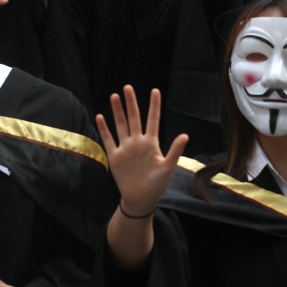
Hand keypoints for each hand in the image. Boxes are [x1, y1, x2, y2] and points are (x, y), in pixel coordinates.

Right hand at [96, 86, 187, 217]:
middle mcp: (137, 142)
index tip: (155, 90)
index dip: (154, 106)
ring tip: (114, 96)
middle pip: (134, 118)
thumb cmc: (158, 184)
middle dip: (131, 103)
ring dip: (117, 112)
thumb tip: (185, 135)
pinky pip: (109, 140)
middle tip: (128, 87)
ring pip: (120, 125)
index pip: (153, 120)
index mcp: (151, 143)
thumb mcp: (168, 167)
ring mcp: (125, 148)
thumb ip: (175, 151)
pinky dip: (104, 129)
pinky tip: (100, 117)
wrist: (141, 198)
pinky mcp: (115, 157)